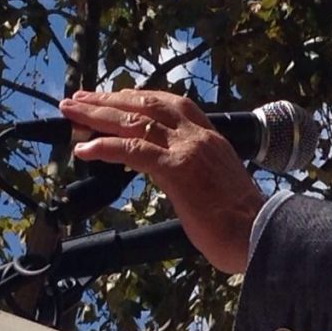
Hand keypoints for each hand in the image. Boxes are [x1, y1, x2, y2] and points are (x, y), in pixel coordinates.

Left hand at [58, 89, 265, 273]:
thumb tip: (173, 179)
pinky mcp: (178, 170)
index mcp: (210, 137)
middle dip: (109, 99)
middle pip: (146, 105)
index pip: (169, 104)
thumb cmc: (241, 221)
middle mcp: (198, 136)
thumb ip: (195, 172)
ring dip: (98, 115)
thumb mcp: (217, 182)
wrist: (260, 233)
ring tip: (71, 112)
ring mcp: (188, 150)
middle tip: (79, 98)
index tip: (112, 97)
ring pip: (135, 121)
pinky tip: (84, 149)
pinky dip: (105, 147)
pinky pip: (134, 150)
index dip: (136, 97)